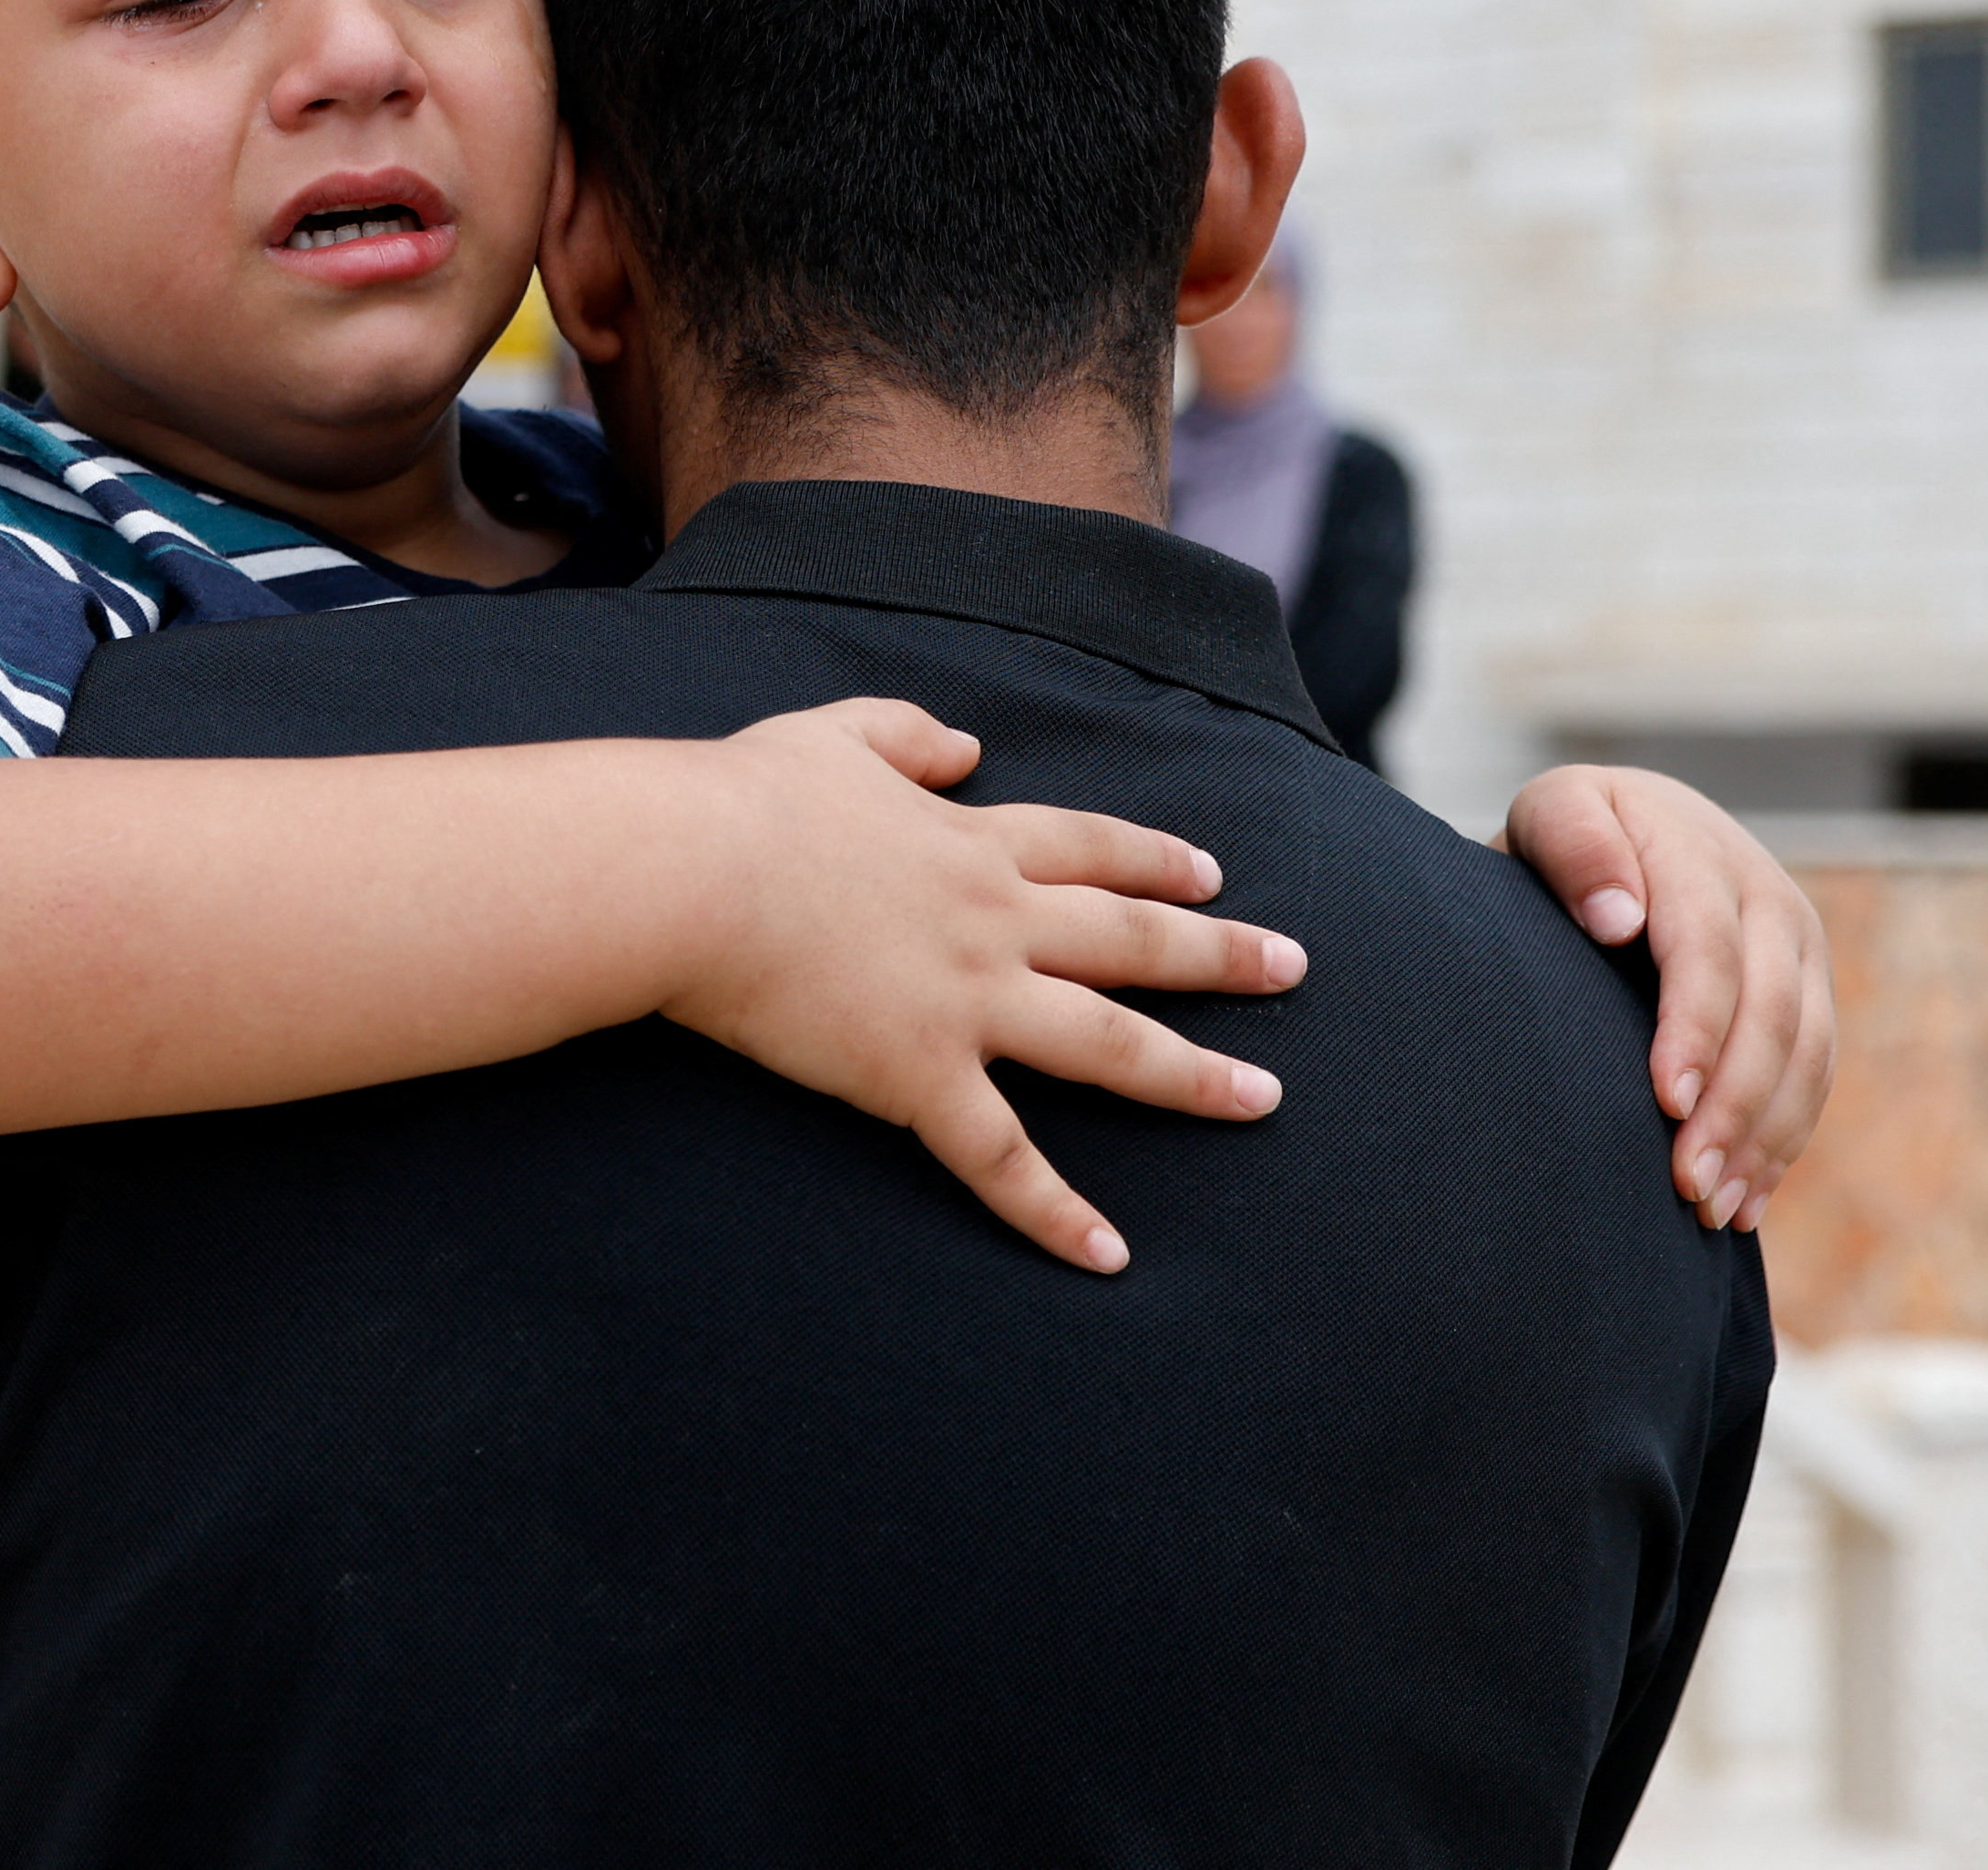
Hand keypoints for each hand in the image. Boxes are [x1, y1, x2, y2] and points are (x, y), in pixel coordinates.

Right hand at [665, 698, 1301, 1275]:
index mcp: (971, 842)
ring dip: (1194, 1075)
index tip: (1211, 870)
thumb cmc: (745, 803)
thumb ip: (905, 732)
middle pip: (1132, 938)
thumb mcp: (831, 735)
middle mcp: (994, 921)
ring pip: (1109, 1045)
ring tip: (1265, 1099)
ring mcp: (967, 1002)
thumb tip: (966, 743)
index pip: (1089, 848)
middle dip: (1221, 954)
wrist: (693, 872)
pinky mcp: (919, 1076)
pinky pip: (1002, 1159)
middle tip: (1294, 967)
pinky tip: (1109, 1256)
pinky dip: (1056, 1212)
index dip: (1153, 858)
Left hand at [1498, 765, 1832, 1233]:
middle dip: (1734, 1106)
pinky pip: (1816, 1075)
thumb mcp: (1553, 814)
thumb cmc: (1569, 839)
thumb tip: (1618, 917)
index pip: (1709, 951)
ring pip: (1807, 1055)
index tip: (1666, 1099)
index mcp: (1698, 854)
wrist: (1636, 823)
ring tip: (1712, 1211)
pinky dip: (1783, 1142)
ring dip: (1764, 1139)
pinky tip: (1746, 1202)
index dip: (1695, 1029)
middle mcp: (1767, 897)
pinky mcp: (1811, 991)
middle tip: (1686, 1184)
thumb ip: (1574, 848)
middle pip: (1770, 1016)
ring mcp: (1799, 947)